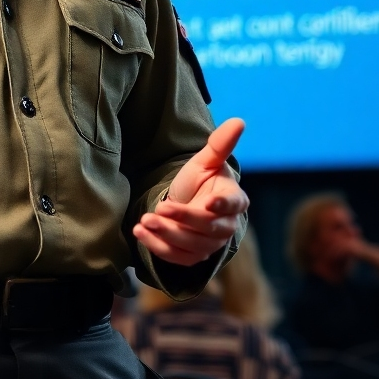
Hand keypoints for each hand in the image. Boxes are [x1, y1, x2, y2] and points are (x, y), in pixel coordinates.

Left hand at [133, 118, 248, 266]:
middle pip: (208, 227)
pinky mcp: (192, 257)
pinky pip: (177, 257)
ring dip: (166, 234)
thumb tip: (238, 121)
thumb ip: (220, 144)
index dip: (222, 205)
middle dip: (183, 219)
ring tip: (144, 221)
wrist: (186, 203)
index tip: (209, 203)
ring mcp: (210, 245)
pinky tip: (140, 233)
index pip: (232, 204)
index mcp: (234, 200)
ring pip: (191, 245)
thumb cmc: (200, 180)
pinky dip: (157, 247)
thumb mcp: (205, 161)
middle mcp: (226, 226)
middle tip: (159, 208)